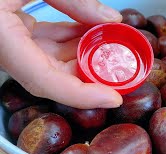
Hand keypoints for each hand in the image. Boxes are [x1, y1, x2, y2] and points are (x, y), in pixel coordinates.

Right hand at [0, 0, 122, 108]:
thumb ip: (73, 0)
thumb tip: (110, 18)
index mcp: (0, 38)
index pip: (44, 80)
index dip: (81, 95)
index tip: (113, 99)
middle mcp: (3, 48)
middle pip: (53, 75)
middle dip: (89, 74)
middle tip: (120, 68)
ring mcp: (9, 43)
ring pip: (52, 61)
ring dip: (84, 55)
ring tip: (111, 44)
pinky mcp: (13, 33)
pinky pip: (46, 45)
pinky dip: (71, 40)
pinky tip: (90, 30)